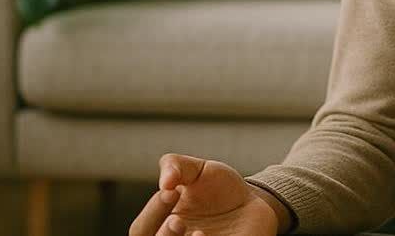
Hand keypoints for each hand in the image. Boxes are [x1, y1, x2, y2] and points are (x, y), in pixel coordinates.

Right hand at [129, 153, 286, 235]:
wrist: (252, 200)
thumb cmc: (218, 186)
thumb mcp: (197, 169)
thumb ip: (175, 165)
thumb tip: (165, 181)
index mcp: (160, 223)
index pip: (142, 228)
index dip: (152, 212)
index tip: (171, 191)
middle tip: (177, 221)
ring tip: (199, 232)